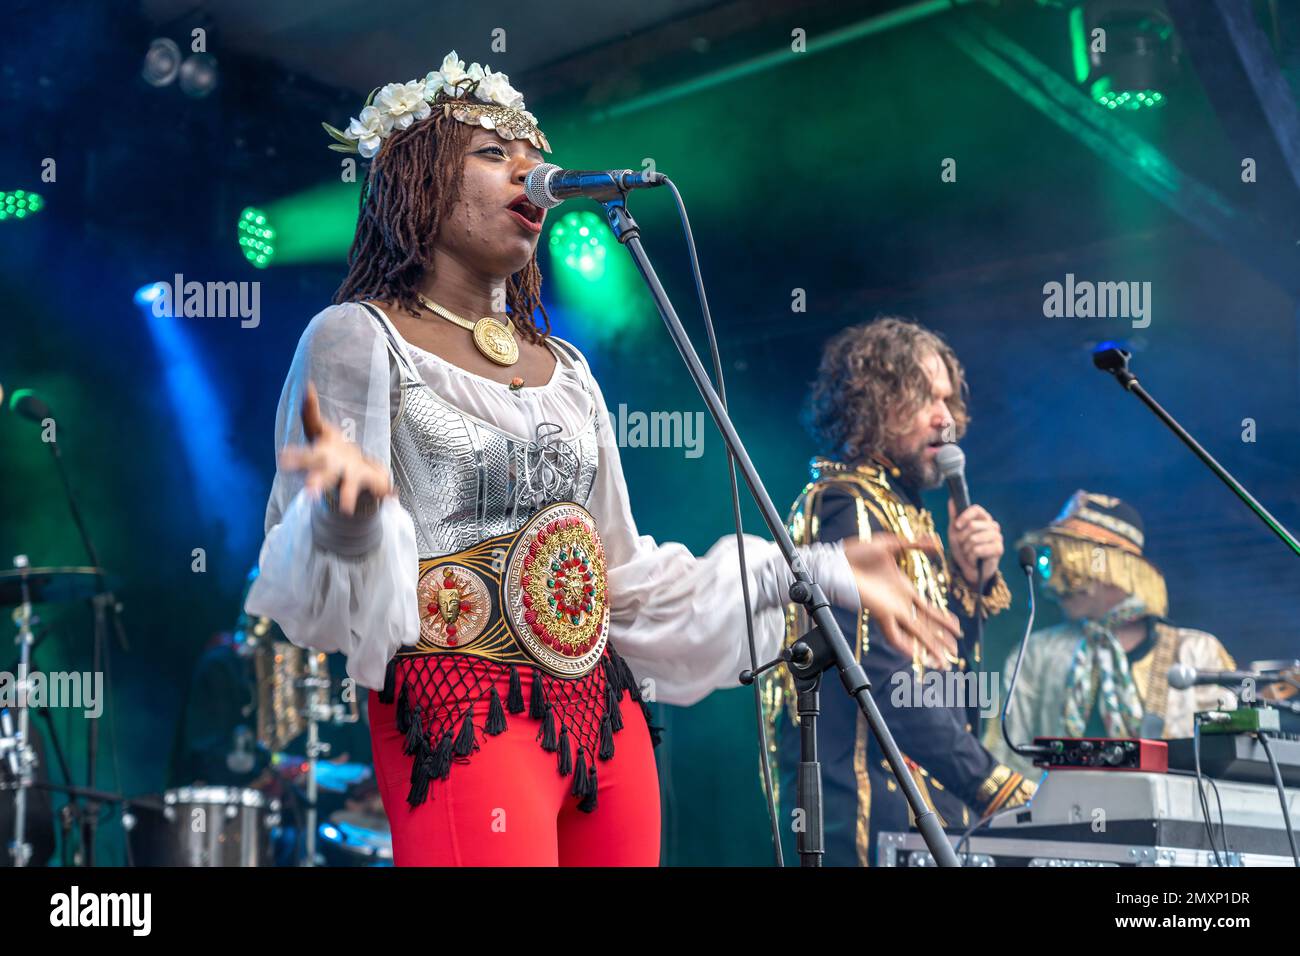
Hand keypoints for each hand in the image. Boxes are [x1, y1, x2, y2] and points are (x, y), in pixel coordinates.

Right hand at [278, 381, 394, 515]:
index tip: (283, 459)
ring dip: (347, 497)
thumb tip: (306, 385)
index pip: (305, 457)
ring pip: (348, 488)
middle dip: (316, 483)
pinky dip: (386, 490)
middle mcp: (333, 472)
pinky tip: (394, 493)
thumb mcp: (321, 431)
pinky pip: (379, 487)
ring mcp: (351, 479)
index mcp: (321, 458)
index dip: (294, 459)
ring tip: (346, 509)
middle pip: (323, 477)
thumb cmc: (332, 453)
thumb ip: (311, 413)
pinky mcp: (370, 482)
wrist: (353, 476)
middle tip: (309, 492)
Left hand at [843, 534, 960, 668]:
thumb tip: (935, 542)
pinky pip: (894, 635)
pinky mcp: (880, 613)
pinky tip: (916, 656)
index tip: (957, 627)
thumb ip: (914, 544)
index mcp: (904, 589)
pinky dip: (905, 646)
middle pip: (926, 625)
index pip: (929, 609)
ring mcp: (891, 610)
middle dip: (942, 639)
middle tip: (956, 651)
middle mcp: (899, 603)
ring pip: (915, 634)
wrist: (837, 562)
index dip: (944, 619)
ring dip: (930, 647)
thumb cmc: (857, 554)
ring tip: (943, 661)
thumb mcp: (891, 544)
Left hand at [947, 501, 1003, 587]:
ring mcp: (997, 537)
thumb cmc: (963, 548)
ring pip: (974, 539)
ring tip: (969, 553)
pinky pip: (978, 550)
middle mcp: (992, 525)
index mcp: (983, 519)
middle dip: (962, 538)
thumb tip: (951, 500)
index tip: (957, 526)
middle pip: (972, 525)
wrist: (968, 568)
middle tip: (964, 545)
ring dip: (966, 549)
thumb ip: (954, 516)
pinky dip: (971, 557)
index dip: (965, 516)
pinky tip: (975, 559)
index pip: (976, 509)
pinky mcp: (998, 549)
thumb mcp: (955, 532)